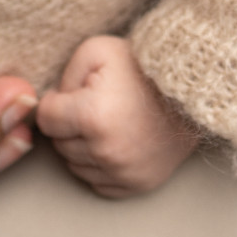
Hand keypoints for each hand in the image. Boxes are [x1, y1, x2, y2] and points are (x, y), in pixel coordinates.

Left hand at [36, 35, 199, 197]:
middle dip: (68, 125)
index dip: (55, 103)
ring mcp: (125, 172)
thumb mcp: (96, 51)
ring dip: (82, 146)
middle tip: (92, 105)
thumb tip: (50, 104)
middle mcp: (108, 152)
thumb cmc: (141, 67)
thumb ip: (63, 76)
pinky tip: (114, 142)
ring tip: (105, 122)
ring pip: (76, 166)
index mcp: (93, 117)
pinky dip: (99, 165)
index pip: (46, 120)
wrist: (190, 90)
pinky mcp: (138, 184)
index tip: (70, 94)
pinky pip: (98, 182)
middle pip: (60, 144)